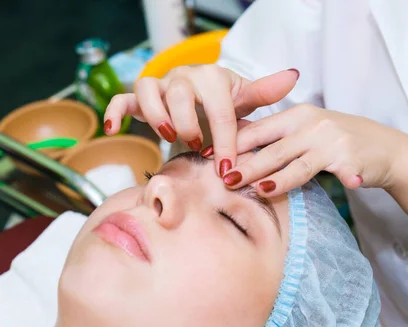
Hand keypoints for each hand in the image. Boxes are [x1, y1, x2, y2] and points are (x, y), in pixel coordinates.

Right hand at [103, 65, 299, 174]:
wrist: (201, 97)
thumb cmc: (224, 102)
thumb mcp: (246, 99)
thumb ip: (265, 92)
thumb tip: (294, 76)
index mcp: (212, 77)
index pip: (219, 110)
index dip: (225, 141)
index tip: (228, 169)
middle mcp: (183, 76)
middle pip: (179, 95)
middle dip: (189, 126)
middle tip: (199, 147)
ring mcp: (160, 85)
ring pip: (148, 91)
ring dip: (158, 117)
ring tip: (171, 137)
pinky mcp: (140, 98)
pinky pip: (121, 99)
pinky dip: (114, 111)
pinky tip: (114, 129)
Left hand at [212, 104, 407, 195]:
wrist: (385, 149)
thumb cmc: (339, 142)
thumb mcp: (308, 132)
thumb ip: (279, 139)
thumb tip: (238, 150)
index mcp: (298, 116)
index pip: (260, 129)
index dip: (235, 144)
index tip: (212, 157)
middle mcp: (313, 124)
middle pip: (274, 148)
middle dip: (248, 164)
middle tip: (225, 180)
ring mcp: (333, 141)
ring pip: (298, 163)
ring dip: (278, 177)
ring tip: (260, 191)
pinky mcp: (351, 159)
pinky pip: (339, 172)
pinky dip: (338, 178)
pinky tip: (335, 185)